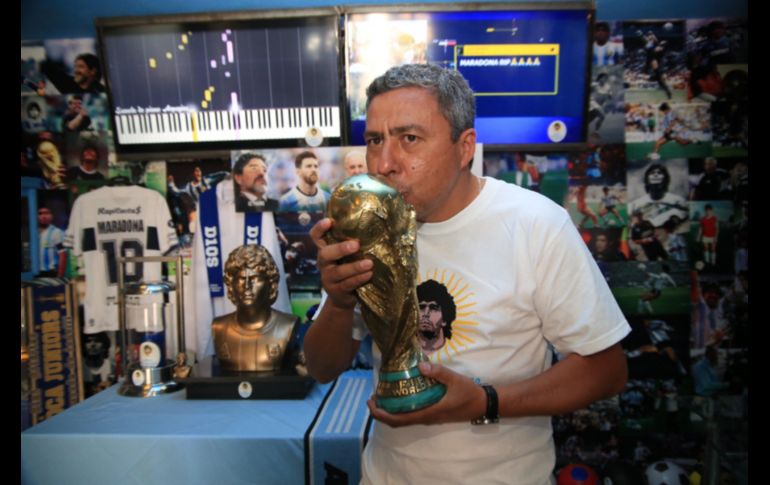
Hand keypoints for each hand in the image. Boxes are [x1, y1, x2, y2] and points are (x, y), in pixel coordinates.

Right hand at [310, 218, 372, 308]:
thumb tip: (373, 226)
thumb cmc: (348, 269)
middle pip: (324, 254)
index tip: (329, 221)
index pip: (316, 237)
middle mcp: (324, 263)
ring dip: (354, 267)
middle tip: (356, 244)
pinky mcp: (336, 291)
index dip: (319, 228)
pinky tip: (369, 274)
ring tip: (369, 263)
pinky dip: (358, 279)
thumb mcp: (347, 256)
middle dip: (340, 249)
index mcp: (325, 250)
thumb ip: (352, 243)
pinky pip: (347, 284)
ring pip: (338, 272)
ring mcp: (328, 278)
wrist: (343, 298)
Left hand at [367, 362, 485, 426]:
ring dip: (390, 411)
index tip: (371, 403)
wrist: (483, 404)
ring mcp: (429, 417)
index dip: (381, 413)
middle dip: (381, 413)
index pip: (399, 419)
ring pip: (403, 420)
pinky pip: (411, 415)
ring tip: (382, 396)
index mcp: (428, 413)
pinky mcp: (432, 414)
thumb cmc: (468, 393)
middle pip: (397, 422)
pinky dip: (400, 409)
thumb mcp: (455, 380)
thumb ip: (439, 372)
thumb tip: (420, 365)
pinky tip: (400, 395)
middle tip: (372, 398)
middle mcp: (426, 418)